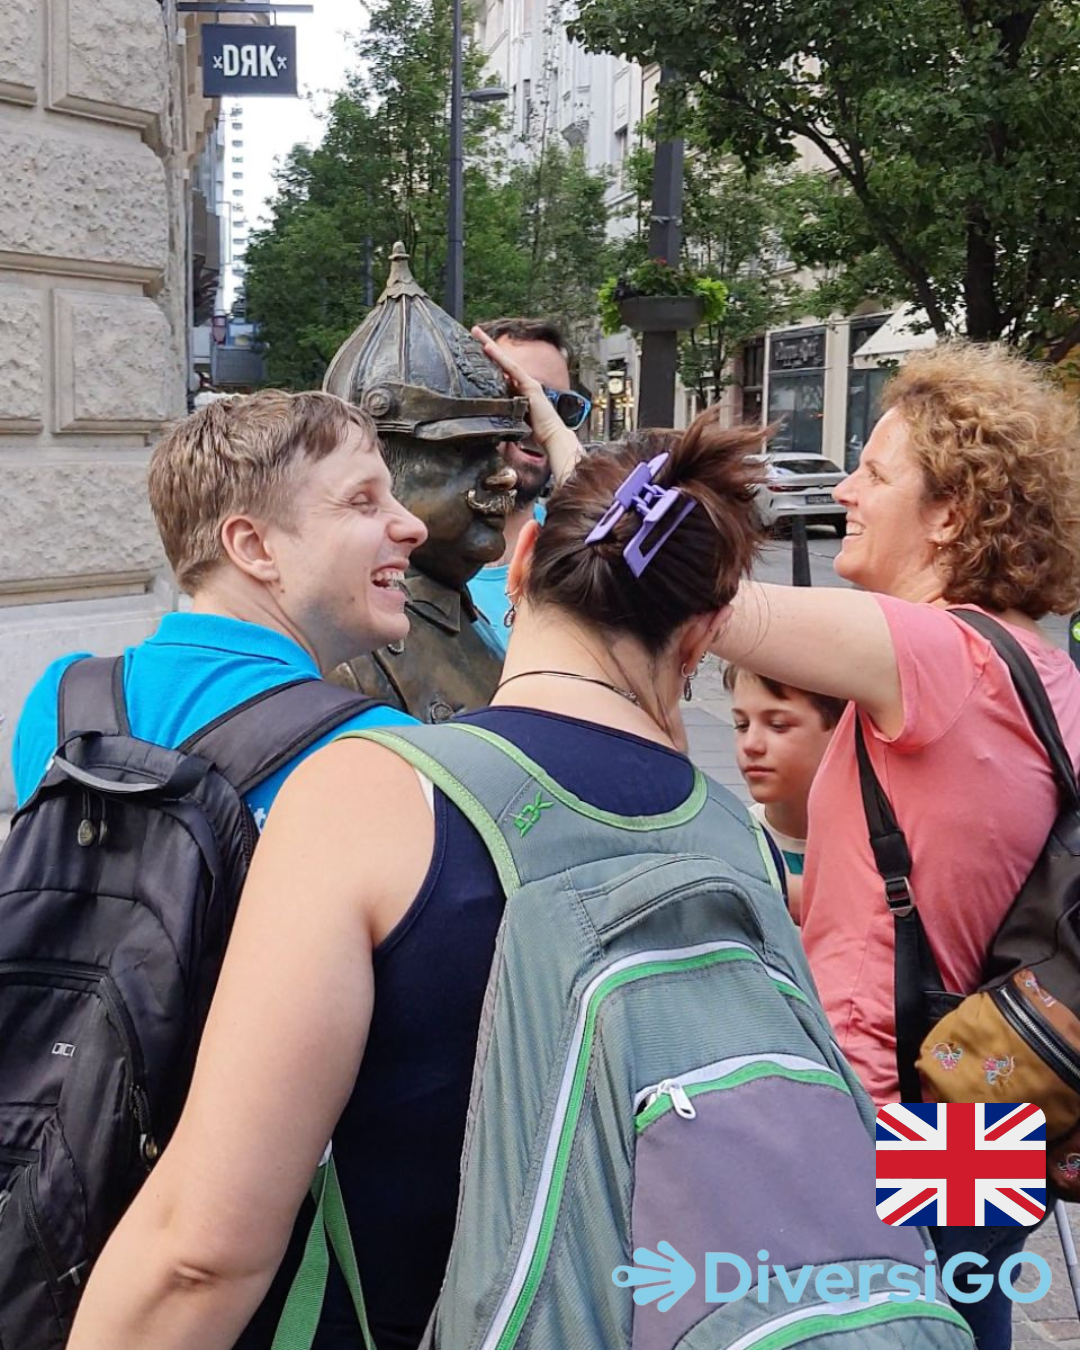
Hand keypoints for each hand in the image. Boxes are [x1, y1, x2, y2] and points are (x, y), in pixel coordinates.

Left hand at [471, 326, 582, 486]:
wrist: (550, 438)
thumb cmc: (533, 435)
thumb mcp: (511, 425)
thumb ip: (500, 422)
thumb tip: (484, 431)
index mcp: (516, 392)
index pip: (500, 372)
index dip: (489, 360)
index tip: (476, 349)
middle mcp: (521, 384)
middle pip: (501, 362)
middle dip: (487, 345)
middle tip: (474, 331)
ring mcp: (526, 383)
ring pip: (504, 360)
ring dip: (490, 345)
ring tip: (476, 332)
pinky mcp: (529, 385)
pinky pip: (511, 368)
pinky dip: (499, 357)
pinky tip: (488, 347)